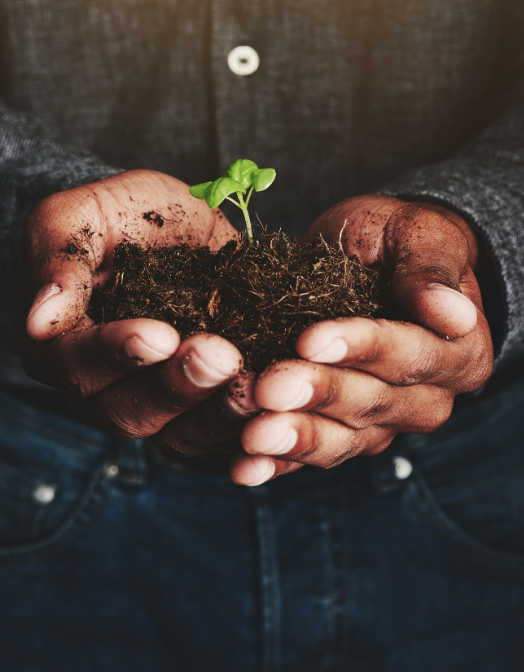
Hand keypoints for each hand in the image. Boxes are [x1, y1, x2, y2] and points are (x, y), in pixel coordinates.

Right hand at [21, 170, 255, 454]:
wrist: (162, 223)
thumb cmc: (111, 213)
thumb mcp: (75, 216)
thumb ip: (58, 260)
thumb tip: (40, 318)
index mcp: (58, 344)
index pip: (77, 364)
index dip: (117, 355)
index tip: (160, 335)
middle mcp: (100, 387)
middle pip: (128, 411)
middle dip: (177, 387)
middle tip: (221, 354)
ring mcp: (152, 401)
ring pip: (177, 434)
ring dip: (217, 414)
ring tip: (255, 383)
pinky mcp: (201, 403)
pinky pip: (221, 433)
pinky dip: (249, 423)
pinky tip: (279, 401)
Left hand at [231, 196, 493, 485]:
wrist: (375, 259)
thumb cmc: (398, 238)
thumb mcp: (417, 235)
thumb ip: (430, 271)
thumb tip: (453, 314)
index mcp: (459, 353)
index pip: (408, 356)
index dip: (357, 348)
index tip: (307, 339)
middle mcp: (428, 400)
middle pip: (371, 403)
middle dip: (315, 394)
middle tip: (266, 387)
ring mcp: (385, 425)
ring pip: (342, 440)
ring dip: (294, 439)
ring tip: (251, 435)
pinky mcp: (345, 435)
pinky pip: (313, 456)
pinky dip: (277, 465)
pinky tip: (243, 468)